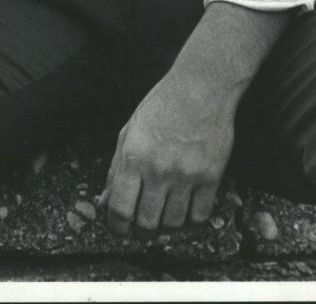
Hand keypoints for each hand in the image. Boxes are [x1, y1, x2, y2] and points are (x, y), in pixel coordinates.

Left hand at [100, 2, 292, 237]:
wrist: (201, 87)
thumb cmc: (161, 106)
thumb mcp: (129, 131)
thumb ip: (115, 169)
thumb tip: (105, 202)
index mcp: (133, 156)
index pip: (120, 209)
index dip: (116, 227)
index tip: (119, 229)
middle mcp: (159, 169)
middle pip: (146, 223)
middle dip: (139, 229)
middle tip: (140, 223)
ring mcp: (186, 175)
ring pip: (173, 225)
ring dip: (165, 226)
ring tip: (162, 215)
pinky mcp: (211, 177)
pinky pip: (199, 216)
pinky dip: (190, 220)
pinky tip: (184, 209)